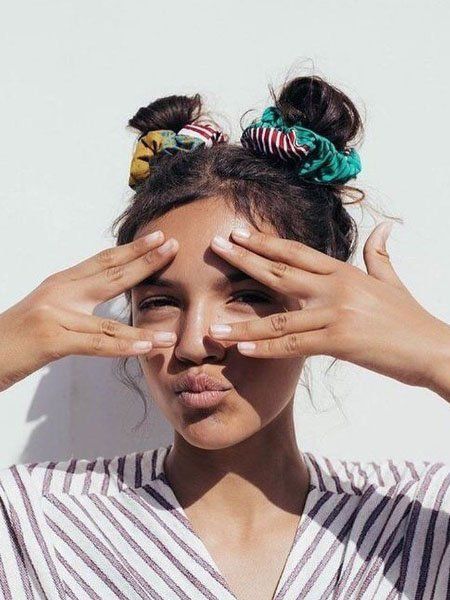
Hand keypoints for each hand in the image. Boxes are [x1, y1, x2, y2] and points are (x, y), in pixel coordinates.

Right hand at [0, 232, 178, 391]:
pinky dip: (123, 347)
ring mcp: (55, 314)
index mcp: (61, 284)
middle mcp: (59, 293)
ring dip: (142, 328)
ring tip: (170, 332)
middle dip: (144, 261)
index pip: (103, 261)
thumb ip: (76, 305)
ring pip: (109, 321)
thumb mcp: (48, 312)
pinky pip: (95, 344)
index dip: (132, 249)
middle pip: (110, 274)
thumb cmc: (16, 338)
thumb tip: (102, 306)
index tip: (158, 238)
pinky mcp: (51, 339)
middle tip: (173, 247)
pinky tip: (145, 348)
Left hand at [208, 224, 449, 392]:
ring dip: (243, 321)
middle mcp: (335, 287)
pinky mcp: (340, 340)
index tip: (239, 235)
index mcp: (343, 271)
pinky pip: (294, 345)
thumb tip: (386, 228)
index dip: (265, 242)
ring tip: (213, 326)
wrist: (433, 347)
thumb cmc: (409, 318)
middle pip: (280, 271)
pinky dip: (266, 348)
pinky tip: (242, 348)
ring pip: (279, 317)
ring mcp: (336, 313)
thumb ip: (381, 254)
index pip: (296, 252)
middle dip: (244, 260)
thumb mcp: (391, 280)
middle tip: (214, 248)